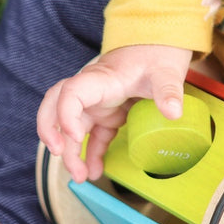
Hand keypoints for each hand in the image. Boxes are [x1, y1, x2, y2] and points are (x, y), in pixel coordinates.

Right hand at [37, 44, 193, 181]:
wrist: (161, 46)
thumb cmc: (158, 54)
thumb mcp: (166, 72)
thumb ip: (168, 91)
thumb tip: (173, 112)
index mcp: (101, 79)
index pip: (70, 93)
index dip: (65, 114)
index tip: (74, 136)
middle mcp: (92, 92)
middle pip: (56, 108)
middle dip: (50, 131)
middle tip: (58, 154)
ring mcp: (98, 104)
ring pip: (72, 127)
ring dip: (71, 152)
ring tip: (81, 177)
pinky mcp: (107, 115)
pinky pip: (92, 137)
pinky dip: (90, 154)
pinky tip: (95, 171)